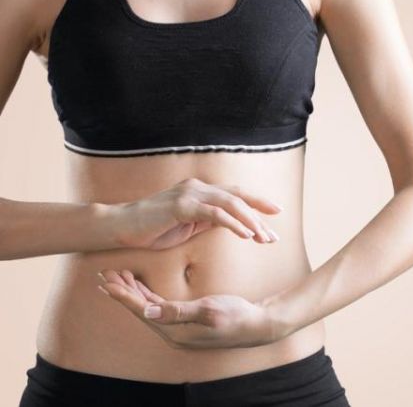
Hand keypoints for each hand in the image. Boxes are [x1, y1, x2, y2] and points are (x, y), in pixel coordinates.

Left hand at [97, 269, 290, 348]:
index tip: (106, 281)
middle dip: (122, 291)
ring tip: (118, 275)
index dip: (123, 295)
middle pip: (140, 309)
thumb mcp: (209, 311)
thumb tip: (147, 312)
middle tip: (105, 273)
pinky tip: (141, 285)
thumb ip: (178, 312)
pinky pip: (160, 306)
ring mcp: (179, 327)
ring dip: (133, 291)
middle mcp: (172, 331)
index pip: (141, 311)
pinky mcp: (186, 319)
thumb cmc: (236, 317)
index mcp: (174, 331)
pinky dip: (147, 294)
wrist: (257, 325)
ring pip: (148, 307)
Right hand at [111, 178, 281, 249]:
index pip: (235, 195)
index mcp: (201, 191)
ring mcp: (190, 194)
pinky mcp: (182, 205)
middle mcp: (198, 187)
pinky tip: (246, 235)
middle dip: (260, 214)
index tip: (275, 214)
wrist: (122, 226)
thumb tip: (233, 224)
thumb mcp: (189, 225)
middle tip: (275, 234)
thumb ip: (209, 221)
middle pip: (238, 197)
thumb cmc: (153, 229)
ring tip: (265, 238)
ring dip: (251, 221)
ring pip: (230, 204)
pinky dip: (233, 224)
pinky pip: (214, 214)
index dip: (257, 202)